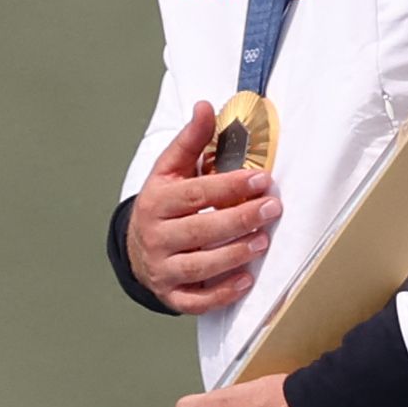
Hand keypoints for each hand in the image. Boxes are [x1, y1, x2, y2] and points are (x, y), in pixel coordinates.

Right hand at [125, 111, 280, 313]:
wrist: (136, 247)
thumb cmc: (162, 204)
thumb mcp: (170, 170)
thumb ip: (191, 140)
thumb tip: (206, 106)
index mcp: (155, 202)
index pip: (195, 194)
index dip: (230, 186)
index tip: (261, 178)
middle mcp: (155, 237)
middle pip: (200, 230)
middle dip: (240, 219)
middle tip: (272, 209)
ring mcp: (162, 268)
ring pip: (200, 266)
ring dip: (234, 255)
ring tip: (262, 241)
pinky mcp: (171, 294)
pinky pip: (197, 300)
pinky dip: (222, 293)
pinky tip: (245, 280)